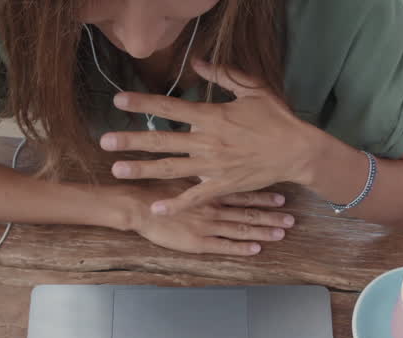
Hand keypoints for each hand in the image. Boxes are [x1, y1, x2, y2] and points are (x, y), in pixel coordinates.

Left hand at [100, 59, 317, 215]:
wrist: (298, 151)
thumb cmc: (277, 118)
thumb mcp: (252, 89)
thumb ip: (223, 75)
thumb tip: (197, 63)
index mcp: (213, 116)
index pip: (170, 108)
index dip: (143, 104)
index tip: (119, 101)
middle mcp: (208, 142)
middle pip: (162, 141)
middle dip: (131, 140)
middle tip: (104, 140)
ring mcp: (213, 166)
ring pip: (171, 169)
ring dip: (142, 169)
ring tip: (117, 169)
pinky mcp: (223, 185)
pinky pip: (195, 197)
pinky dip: (175, 205)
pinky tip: (156, 209)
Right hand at [124, 184, 293, 255]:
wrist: (138, 205)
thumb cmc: (158, 188)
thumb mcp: (182, 173)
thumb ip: (201, 173)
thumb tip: (214, 166)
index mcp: (212, 190)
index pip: (244, 193)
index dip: (264, 197)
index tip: (282, 199)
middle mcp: (215, 207)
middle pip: (249, 212)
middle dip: (272, 216)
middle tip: (291, 219)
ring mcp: (209, 226)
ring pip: (242, 228)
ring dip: (263, 232)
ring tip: (282, 234)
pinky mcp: (198, 242)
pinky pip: (225, 245)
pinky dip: (242, 247)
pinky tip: (257, 249)